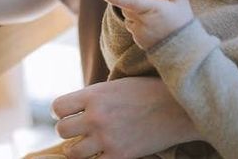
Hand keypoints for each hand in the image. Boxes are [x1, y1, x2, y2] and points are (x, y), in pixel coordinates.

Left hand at [51, 77, 199, 157]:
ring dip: (79, 149)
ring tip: (90, 144)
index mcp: (94, 95)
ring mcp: (107, 138)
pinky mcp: (120, 156)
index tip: (69, 113)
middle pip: (62, 131)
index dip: (61, 112)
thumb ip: (94, 97)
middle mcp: (96, 116)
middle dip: (68, 131)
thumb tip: (76, 110)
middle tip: (80, 130)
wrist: (180, 108)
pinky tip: (106, 152)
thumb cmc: (149, 92)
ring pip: (73, 152)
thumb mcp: (116, 86)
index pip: (57, 107)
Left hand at [101, 0, 190, 49]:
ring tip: (151, 15)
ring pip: (129, 17)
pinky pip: (132, 27)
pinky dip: (137, 23)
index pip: (131, 2)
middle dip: (130, 1)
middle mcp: (143, 21)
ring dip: (134, 13)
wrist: (183, 49)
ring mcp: (139, 32)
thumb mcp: (182, 1)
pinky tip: (151, 25)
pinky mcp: (138, 40)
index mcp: (153, 8)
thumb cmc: (183, 23)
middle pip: (127, 7)